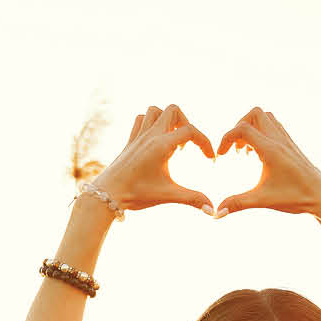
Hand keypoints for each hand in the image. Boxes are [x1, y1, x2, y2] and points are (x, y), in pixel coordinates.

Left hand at [86, 104, 216, 214]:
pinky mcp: (130, 140)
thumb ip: (193, 199)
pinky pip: (141, 119)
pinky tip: (156, 141)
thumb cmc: (136, 194)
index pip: (191, 131)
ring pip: (155, 111)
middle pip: (173, 110)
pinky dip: (151, 123)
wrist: (107, 194)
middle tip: (187, 145)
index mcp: (161, 145)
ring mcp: (138, 136)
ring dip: (168, 120)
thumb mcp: (168, 195)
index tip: (210, 160)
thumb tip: (213, 211)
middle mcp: (150, 135)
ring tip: (173, 140)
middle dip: (186, 123)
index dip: (205, 143)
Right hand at [211, 107, 320, 219]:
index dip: (226, 139)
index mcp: (271, 150)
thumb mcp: (263, 200)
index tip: (222, 157)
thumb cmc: (295, 197)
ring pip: (265, 117)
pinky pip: (273, 126)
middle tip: (235, 149)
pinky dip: (261, 132)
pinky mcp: (290, 144)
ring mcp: (286, 140)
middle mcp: (279, 140)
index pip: (242, 129)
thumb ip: (237, 204)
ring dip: (251, 128)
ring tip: (245, 151)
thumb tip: (216, 214)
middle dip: (238, 127)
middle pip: (254, 114)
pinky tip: (258, 154)